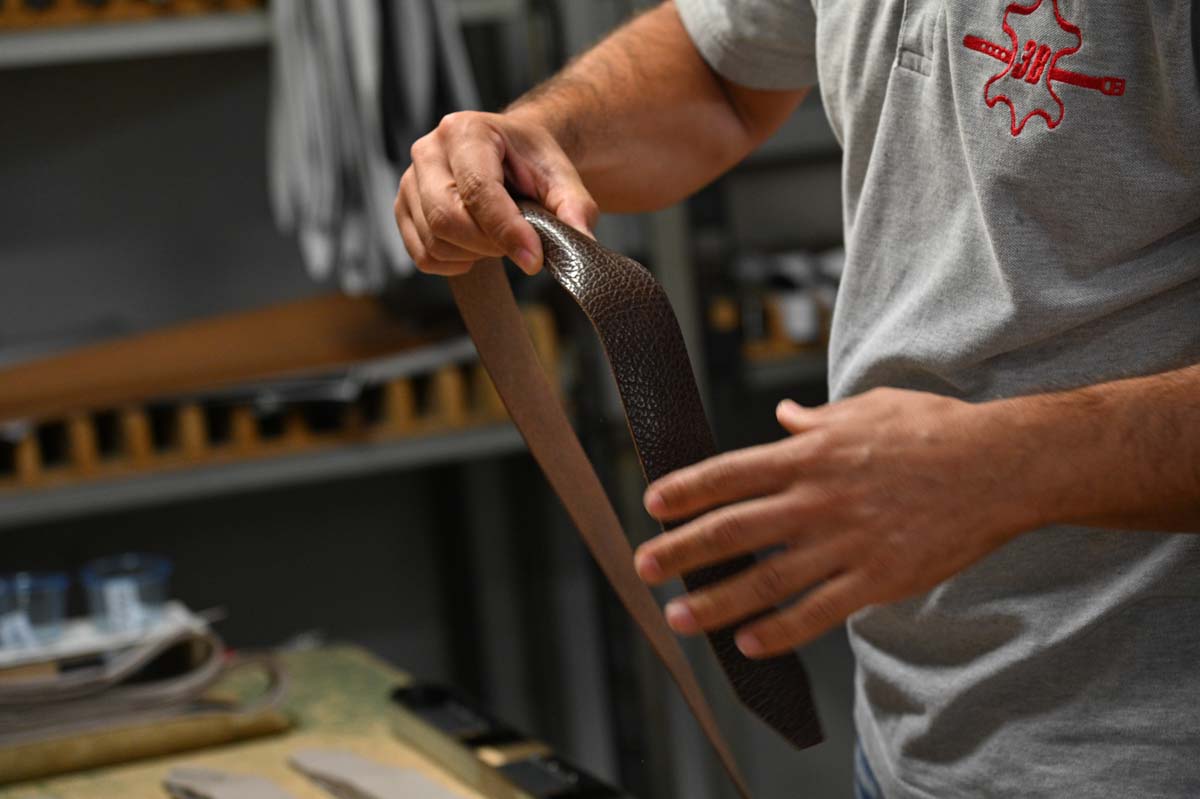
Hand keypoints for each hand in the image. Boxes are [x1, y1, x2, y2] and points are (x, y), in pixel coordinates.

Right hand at [394, 110, 597, 275]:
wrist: (508, 154)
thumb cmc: (530, 162)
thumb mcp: (560, 177)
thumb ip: (574, 207)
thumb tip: (581, 241)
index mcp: (466, 131)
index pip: (478, 189)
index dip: (506, 230)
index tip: (534, 260)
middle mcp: (428, 151)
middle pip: (447, 218)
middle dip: (489, 245)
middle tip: (520, 245)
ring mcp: (409, 182)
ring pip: (435, 242)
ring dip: (474, 255)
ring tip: (499, 238)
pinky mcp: (403, 210)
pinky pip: (423, 256)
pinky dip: (453, 263)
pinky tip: (475, 248)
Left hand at [633, 388, 1043, 657]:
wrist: (1001, 467)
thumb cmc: (936, 430)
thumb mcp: (870, 407)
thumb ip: (820, 418)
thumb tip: (785, 415)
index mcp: (812, 454)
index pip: (731, 473)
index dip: (686, 490)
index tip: (652, 505)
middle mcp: (818, 499)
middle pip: (733, 529)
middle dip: (683, 551)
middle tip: (644, 568)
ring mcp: (846, 543)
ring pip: (767, 579)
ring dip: (717, 602)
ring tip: (680, 619)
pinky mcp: (877, 579)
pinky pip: (818, 612)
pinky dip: (780, 631)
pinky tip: (749, 645)